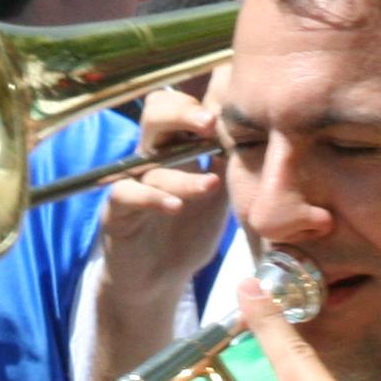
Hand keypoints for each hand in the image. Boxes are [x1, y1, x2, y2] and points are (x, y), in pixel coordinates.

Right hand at [99, 87, 229, 298]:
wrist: (158, 278)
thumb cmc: (189, 231)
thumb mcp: (220, 194)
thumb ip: (231, 164)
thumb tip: (263, 135)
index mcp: (177, 147)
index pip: (179, 104)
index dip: (201, 102)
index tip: (230, 109)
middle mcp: (152, 156)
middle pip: (154, 113)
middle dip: (182, 112)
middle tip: (209, 124)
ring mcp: (132, 180)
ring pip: (148, 158)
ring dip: (181, 171)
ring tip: (210, 185)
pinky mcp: (116, 210)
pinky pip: (127, 193)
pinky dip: (152, 197)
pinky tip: (174, 206)